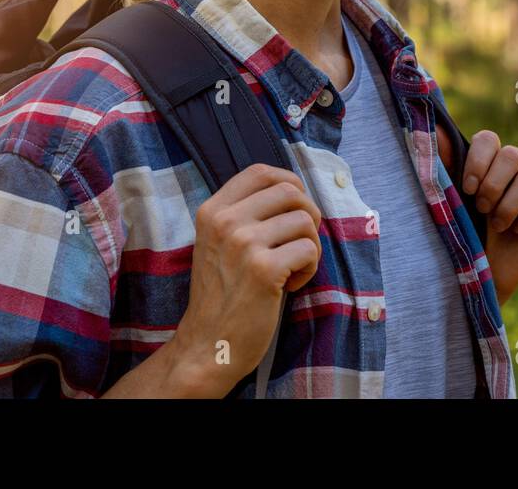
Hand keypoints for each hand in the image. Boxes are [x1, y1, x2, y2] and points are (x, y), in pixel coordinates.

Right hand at [173, 164, 321, 395]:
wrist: (207, 345)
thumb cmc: (223, 294)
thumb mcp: (219, 243)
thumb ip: (245, 214)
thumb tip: (295, 190)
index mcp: (212, 211)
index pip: (260, 172)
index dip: (288, 181)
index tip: (295, 206)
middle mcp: (225, 222)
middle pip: (290, 190)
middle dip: (308, 214)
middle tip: (298, 242)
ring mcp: (243, 244)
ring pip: (305, 220)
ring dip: (309, 245)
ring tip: (290, 269)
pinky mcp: (264, 270)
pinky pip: (310, 250)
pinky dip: (309, 268)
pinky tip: (289, 285)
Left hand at [460, 131, 517, 306]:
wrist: (481, 270)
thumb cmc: (463, 231)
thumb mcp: (451, 199)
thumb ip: (444, 165)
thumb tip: (433, 130)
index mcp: (488, 161)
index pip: (488, 139)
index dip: (479, 160)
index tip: (467, 189)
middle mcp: (514, 168)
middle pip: (513, 154)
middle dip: (494, 185)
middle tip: (481, 209)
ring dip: (509, 205)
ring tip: (497, 225)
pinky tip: (517, 230)